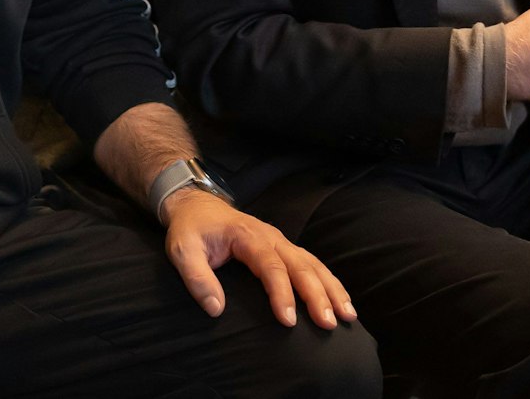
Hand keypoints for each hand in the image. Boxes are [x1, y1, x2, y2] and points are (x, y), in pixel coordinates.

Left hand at [161, 189, 354, 329]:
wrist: (197, 205)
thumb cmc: (191, 230)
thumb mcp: (182, 250)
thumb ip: (197, 278)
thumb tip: (216, 309)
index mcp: (247, 236)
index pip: (270, 266)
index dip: (282, 293)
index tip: (289, 320)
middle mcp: (270, 237)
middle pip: (300, 265)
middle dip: (317, 295)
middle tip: (329, 323)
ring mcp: (280, 241)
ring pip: (313, 264)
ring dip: (331, 289)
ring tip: (347, 316)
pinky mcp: (284, 248)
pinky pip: (312, 264)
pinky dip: (329, 282)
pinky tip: (341, 301)